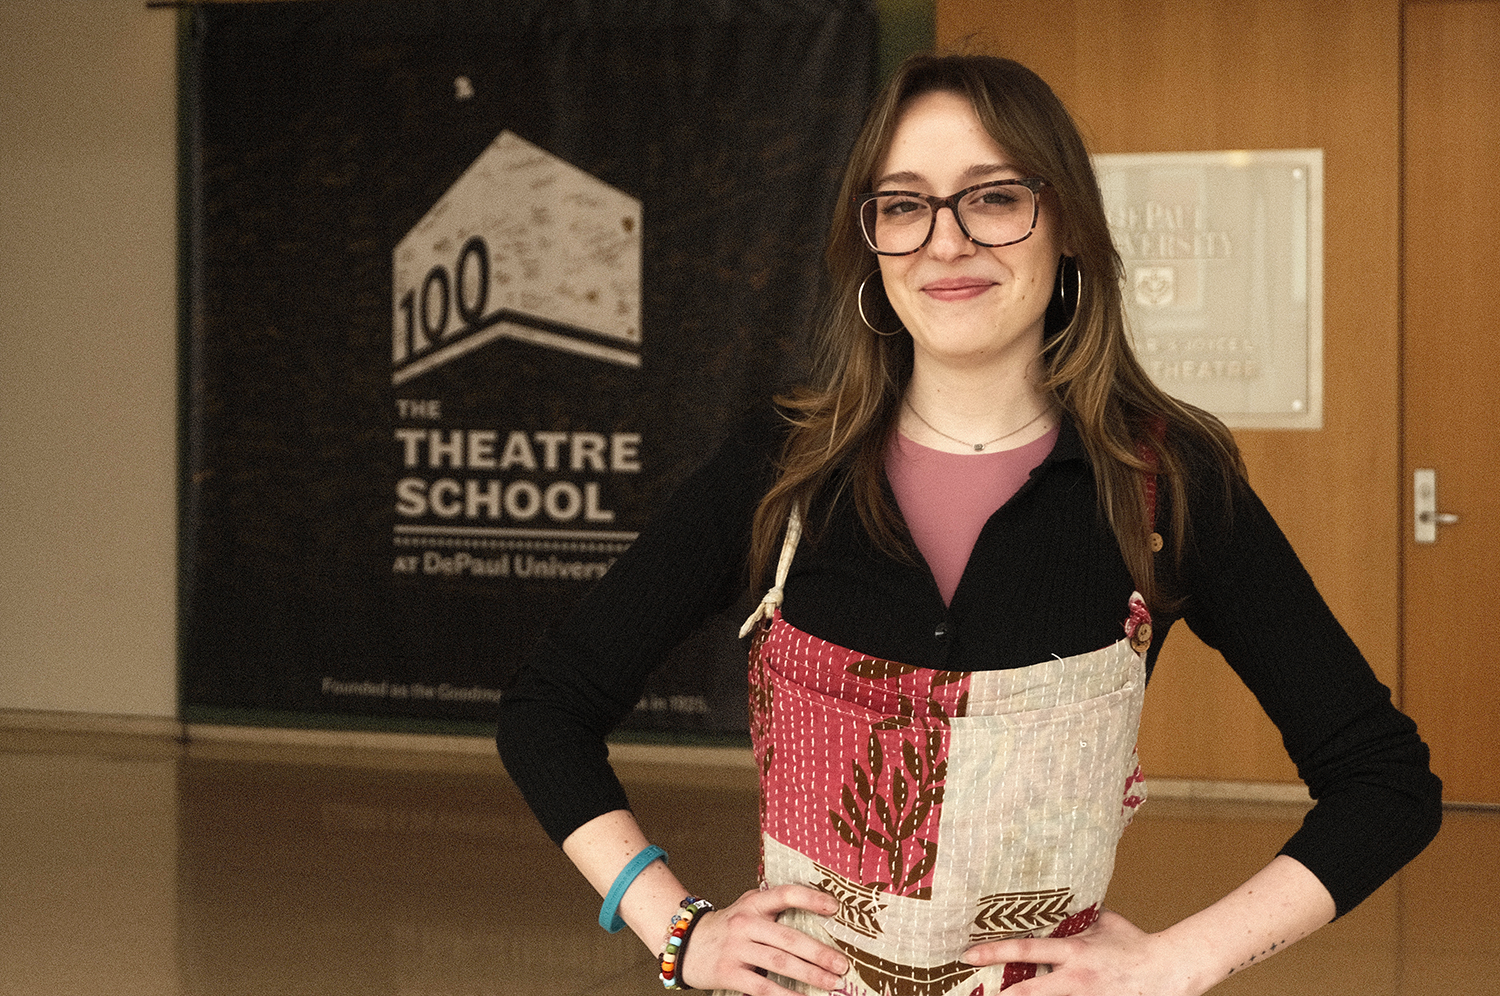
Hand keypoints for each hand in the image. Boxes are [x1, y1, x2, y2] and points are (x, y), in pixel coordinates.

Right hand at [679, 884, 849, 995]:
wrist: (685, 943)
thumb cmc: (728, 927)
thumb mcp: (748, 908)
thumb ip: (774, 909)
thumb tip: (819, 919)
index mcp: (754, 903)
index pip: (786, 894)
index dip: (811, 899)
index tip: (835, 907)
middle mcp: (745, 923)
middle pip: (788, 938)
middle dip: (819, 953)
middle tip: (842, 965)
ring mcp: (736, 949)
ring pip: (780, 963)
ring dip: (810, 975)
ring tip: (832, 983)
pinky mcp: (729, 973)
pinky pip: (763, 987)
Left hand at [960, 908, 1201, 995]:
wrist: (1166, 972)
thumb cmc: (1134, 944)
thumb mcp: (1104, 923)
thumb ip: (1079, 917)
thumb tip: (1061, 902)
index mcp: (1073, 952)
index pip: (1026, 951)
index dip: (994, 952)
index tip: (968, 954)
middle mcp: (1074, 980)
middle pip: (1028, 991)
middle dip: (1001, 995)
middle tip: (975, 994)